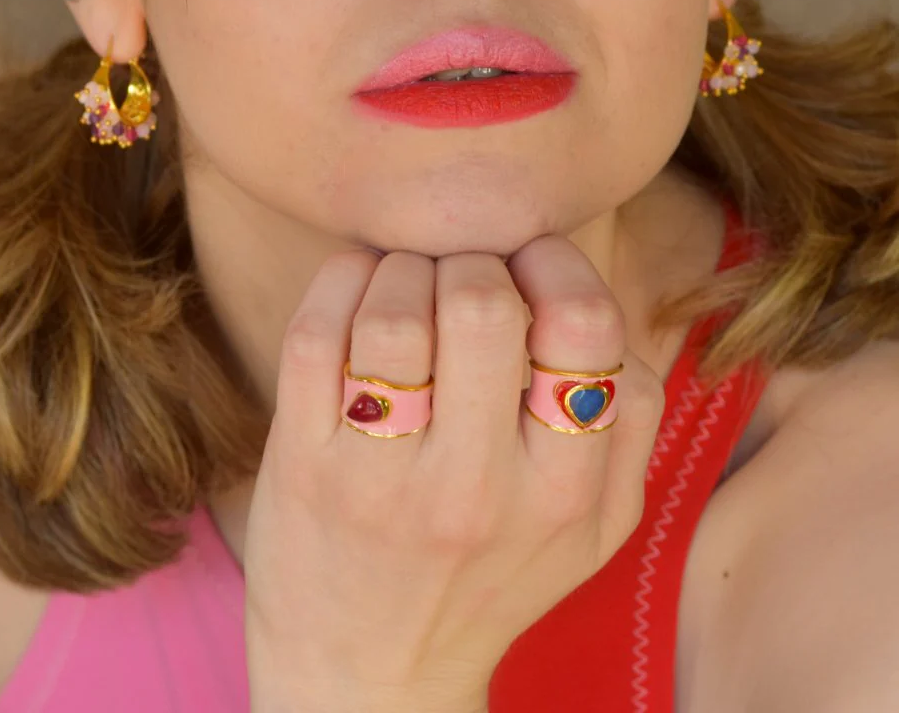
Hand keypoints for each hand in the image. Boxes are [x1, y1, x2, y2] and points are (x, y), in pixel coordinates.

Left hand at [243, 236, 665, 712]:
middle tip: (459, 277)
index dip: (554, 263)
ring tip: (406, 286)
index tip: (528, 264)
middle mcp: (474, 486)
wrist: (371, 681)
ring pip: (394, 307)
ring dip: (402, 267)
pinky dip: (341, 281)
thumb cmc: (488, 582)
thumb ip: (629, 424)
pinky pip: (315, 331)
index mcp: (564, 491)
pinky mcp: (302, 463)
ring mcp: (379, 476)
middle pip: (482, 300)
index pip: (583, 323)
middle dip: (471, 260)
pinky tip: (357, 291)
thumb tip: (605, 312)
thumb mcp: (596, 531)